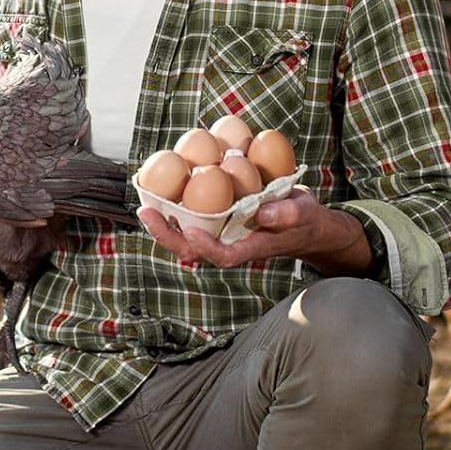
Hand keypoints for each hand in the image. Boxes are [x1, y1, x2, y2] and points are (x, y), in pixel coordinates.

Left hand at [137, 190, 372, 273]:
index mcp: (251, 247)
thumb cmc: (305, 220)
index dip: (206, 248)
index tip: (191, 231)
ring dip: (163, 225)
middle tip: (146, 213)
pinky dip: (174, 210)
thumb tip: (262, 213)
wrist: (305, 223)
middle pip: (193, 251)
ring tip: (144, 204)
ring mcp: (221, 236)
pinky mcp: (217, 224)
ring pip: (185, 238)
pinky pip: (191, 221)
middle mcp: (230, 244)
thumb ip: (286, 214)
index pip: (224, 256)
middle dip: (167, 237)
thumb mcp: (304, 213)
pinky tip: (160, 193)